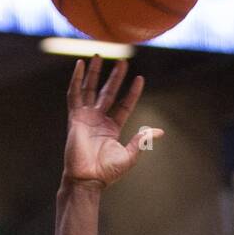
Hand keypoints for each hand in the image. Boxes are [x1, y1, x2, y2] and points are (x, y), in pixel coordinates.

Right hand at [63, 57, 163, 187]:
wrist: (88, 179)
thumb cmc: (107, 172)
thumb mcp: (129, 156)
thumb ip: (142, 141)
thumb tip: (159, 131)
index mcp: (112, 128)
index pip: (124, 105)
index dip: (132, 92)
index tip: (140, 78)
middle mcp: (99, 120)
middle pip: (108, 93)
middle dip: (114, 77)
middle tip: (122, 61)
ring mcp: (86, 117)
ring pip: (90, 89)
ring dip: (94, 73)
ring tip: (99, 55)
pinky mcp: (74, 117)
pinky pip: (74, 94)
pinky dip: (76, 79)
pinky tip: (80, 65)